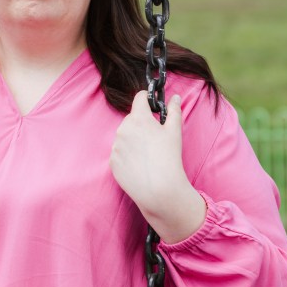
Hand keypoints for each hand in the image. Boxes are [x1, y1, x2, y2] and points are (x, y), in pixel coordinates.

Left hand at [110, 91, 205, 243]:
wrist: (158, 188)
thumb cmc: (169, 158)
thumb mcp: (174, 131)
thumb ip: (174, 110)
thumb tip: (175, 98)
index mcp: (138, 118)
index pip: (139, 98)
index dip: (148, 99)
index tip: (153, 105)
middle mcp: (122, 129)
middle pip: (131, 119)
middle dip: (141, 124)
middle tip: (154, 137)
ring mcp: (115, 146)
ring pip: (124, 136)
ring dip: (133, 139)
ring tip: (148, 154)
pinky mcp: (112, 161)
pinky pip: (119, 152)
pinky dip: (127, 155)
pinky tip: (139, 164)